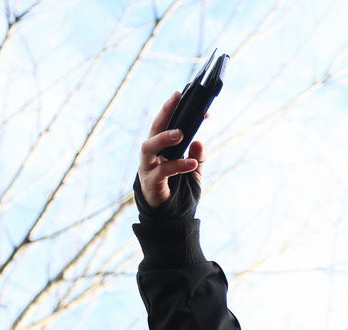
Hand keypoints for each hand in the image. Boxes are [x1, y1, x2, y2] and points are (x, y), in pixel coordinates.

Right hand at [137, 92, 203, 207]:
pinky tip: (191, 162)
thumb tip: (200, 141)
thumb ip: (198, 157)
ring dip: (164, 138)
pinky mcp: (150, 182)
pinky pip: (163, 170)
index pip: (165, 123)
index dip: (173, 109)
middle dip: (164, 112)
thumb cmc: (178, 190)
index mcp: (161, 148)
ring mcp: (147, 167)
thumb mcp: (194, 172)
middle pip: (154, 128)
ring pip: (149, 146)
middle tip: (177, 100)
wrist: (169, 217)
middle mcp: (151, 154)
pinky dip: (178, 165)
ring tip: (181, 133)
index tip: (183, 94)